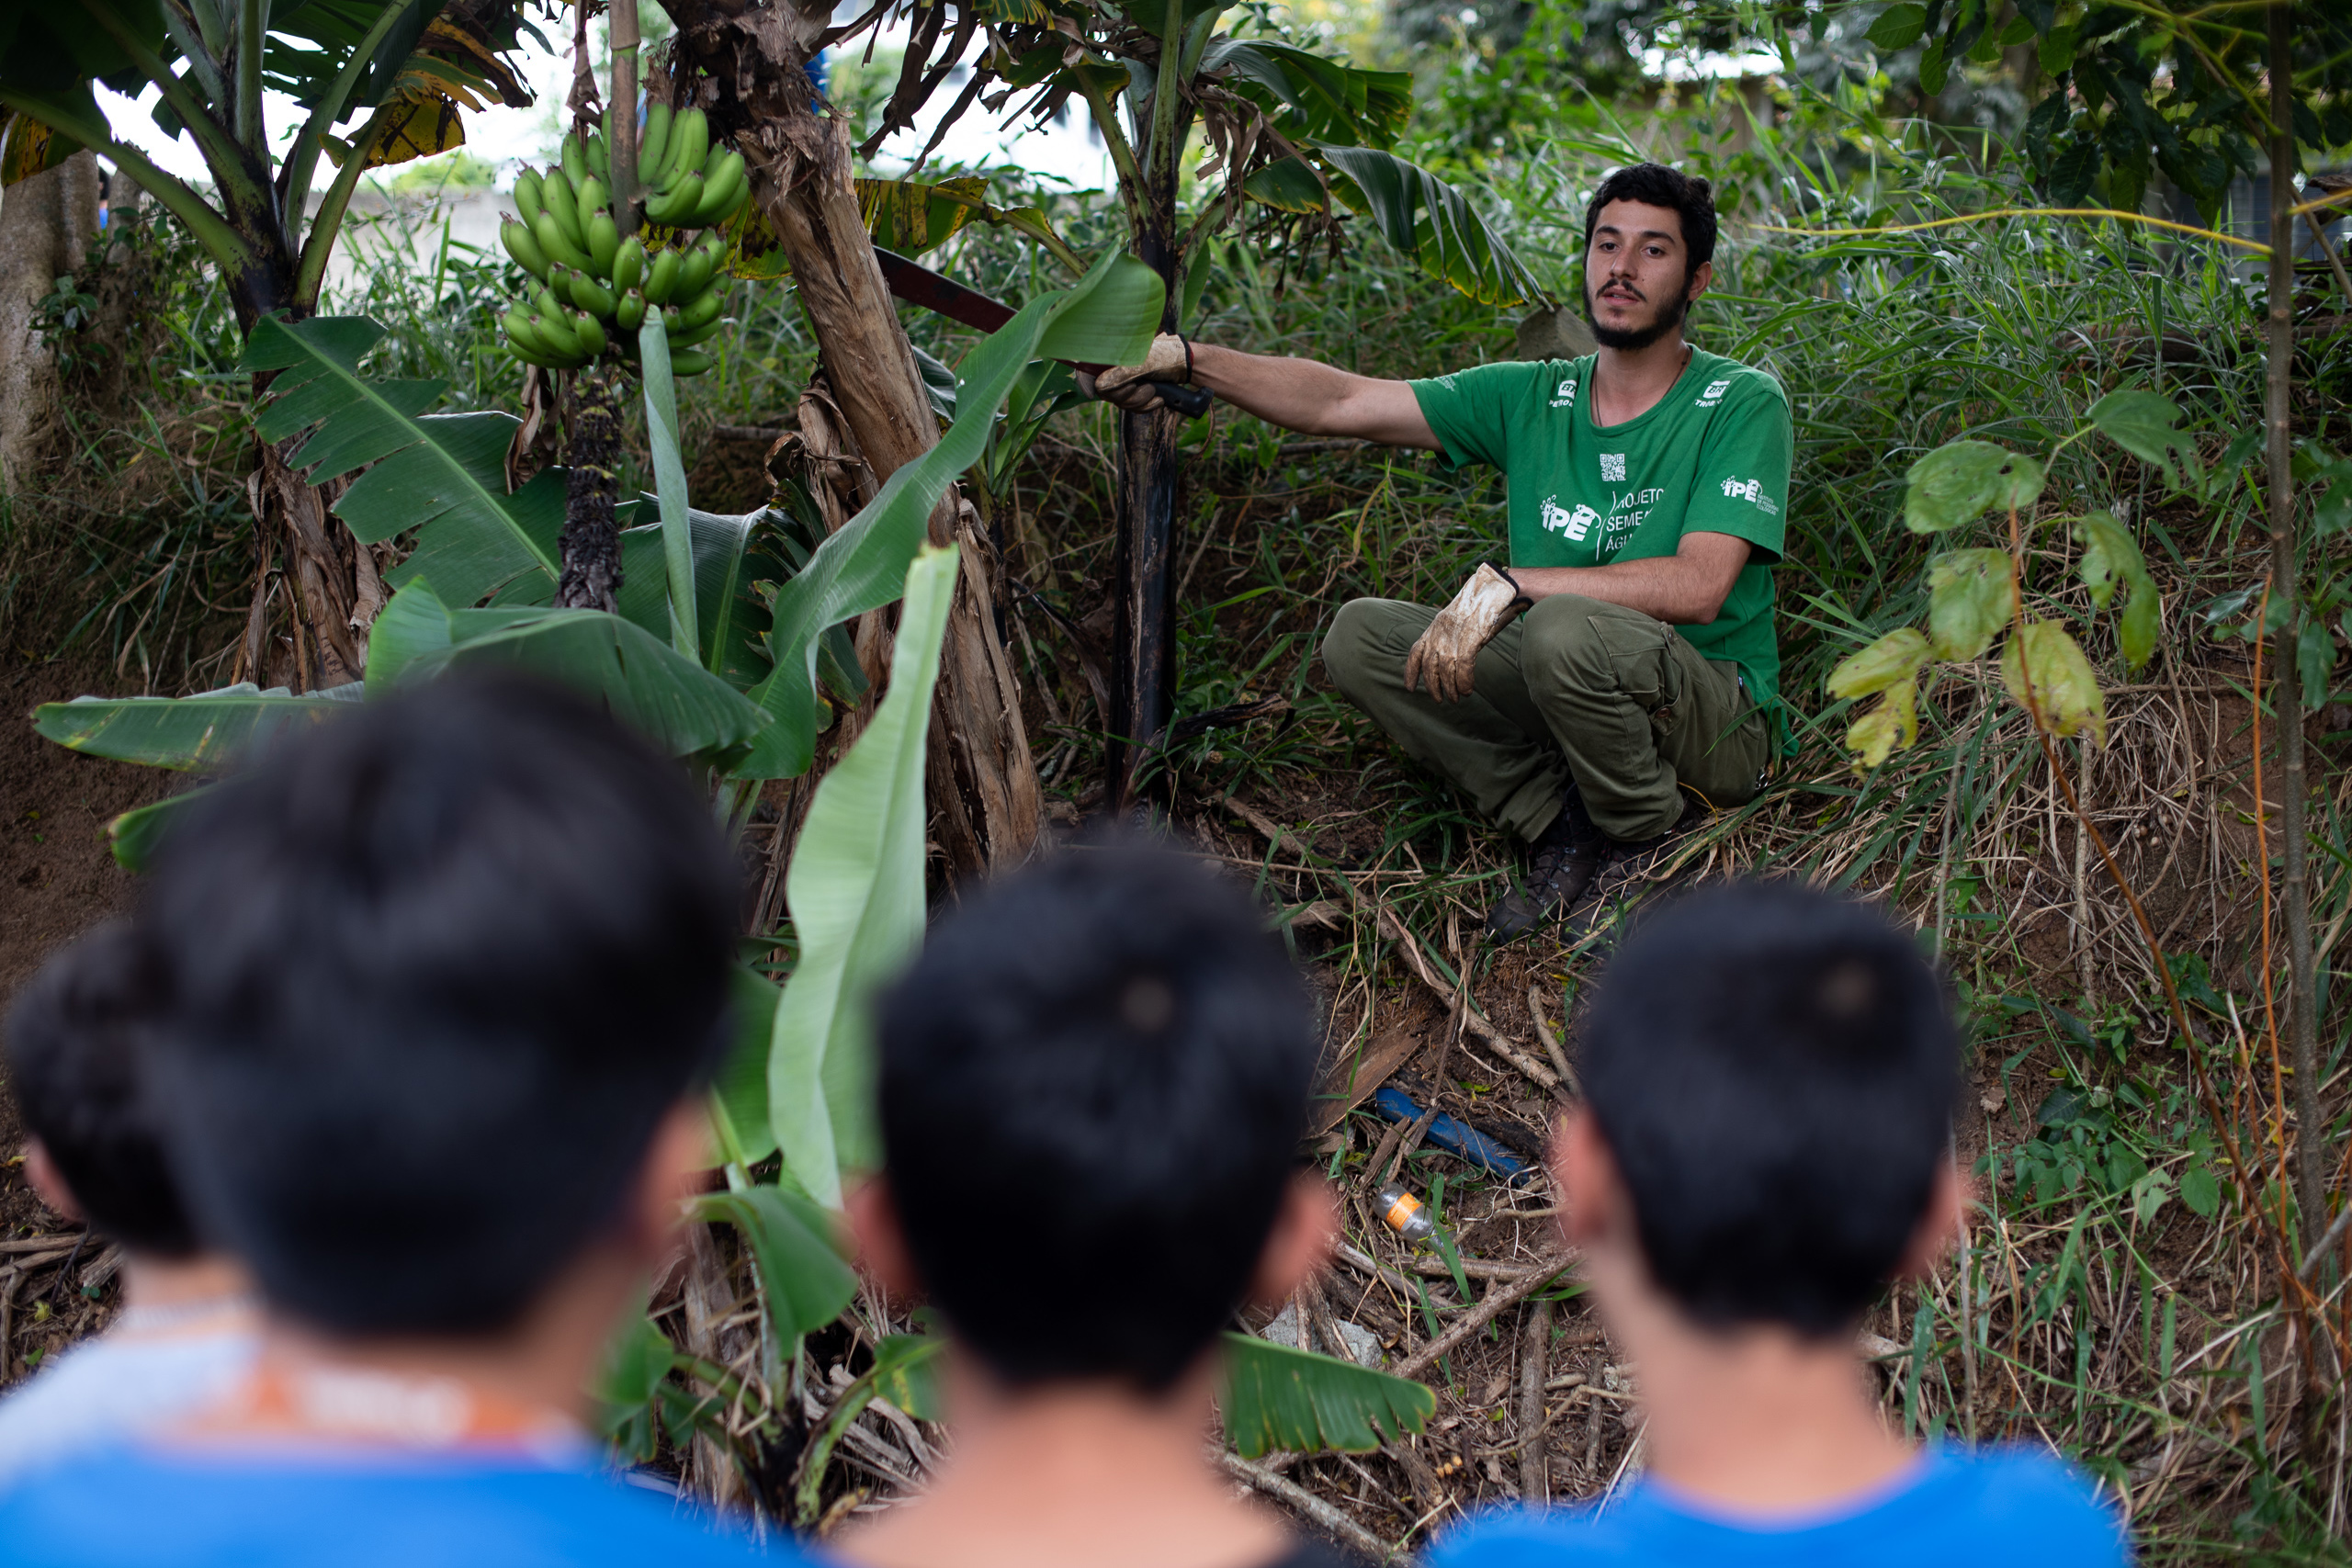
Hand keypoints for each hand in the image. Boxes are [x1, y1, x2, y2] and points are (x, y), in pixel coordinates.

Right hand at [1082, 333, 1190, 410]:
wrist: (1187, 367)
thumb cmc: (1167, 357)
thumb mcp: (1144, 363)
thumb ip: (1121, 374)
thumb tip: (1099, 387)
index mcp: (1113, 356)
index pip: (1086, 369)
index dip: (1084, 381)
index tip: (1091, 393)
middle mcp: (1115, 369)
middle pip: (1104, 393)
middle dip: (1125, 395)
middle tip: (1142, 387)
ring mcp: (1125, 382)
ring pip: (1120, 403)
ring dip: (1139, 401)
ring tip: (1153, 391)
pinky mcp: (1136, 394)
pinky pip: (1133, 408)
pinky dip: (1146, 407)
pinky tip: (1157, 399)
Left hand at [1404, 564, 1525, 702]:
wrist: (1493, 590)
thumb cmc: (1479, 605)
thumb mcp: (1455, 620)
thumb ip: (1448, 636)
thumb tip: (1450, 657)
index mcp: (1433, 628)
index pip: (1415, 653)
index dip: (1411, 672)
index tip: (1410, 688)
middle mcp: (1438, 635)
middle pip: (1429, 668)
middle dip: (1433, 687)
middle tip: (1440, 700)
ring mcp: (1452, 639)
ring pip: (1446, 672)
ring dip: (1452, 689)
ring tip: (1458, 698)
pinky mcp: (1468, 642)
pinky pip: (1463, 670)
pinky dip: (1465, 683)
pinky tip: (1468, 690)